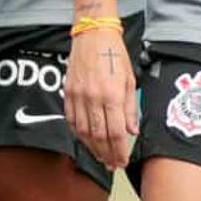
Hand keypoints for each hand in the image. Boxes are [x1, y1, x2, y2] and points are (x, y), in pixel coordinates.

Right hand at [64, 25, 136, 168]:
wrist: (92, 35)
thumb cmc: (114, 54)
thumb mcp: (130, 79)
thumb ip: (131, 107)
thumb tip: (132, 131)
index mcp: (112, 94)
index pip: (116, 132)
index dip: (119, 150)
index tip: (122, 161)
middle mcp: (93, 97)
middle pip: (99, 136)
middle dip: (106, 154)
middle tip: (112, 165)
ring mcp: (78, 96)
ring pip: (83, 131)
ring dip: (92, 147)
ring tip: (100, 156)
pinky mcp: (68, 93)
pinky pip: (71, 120)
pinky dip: (78, 134)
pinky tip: (86, 140)